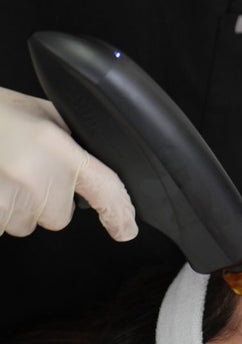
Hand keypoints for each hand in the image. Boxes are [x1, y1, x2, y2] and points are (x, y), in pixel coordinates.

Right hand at [0, 87, 137, 239]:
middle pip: (60, 216)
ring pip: (27, 224)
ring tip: (0, 173)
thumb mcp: (39, 114)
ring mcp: (7, 198)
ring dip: (16, 206)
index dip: (120, 213)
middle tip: (21, 170)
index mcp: (57, 148)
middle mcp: (36, 176)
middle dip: (45, 200)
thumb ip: (71, 140)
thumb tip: (97, 161)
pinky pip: (1, 226)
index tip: (126, 229)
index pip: (106, 188)